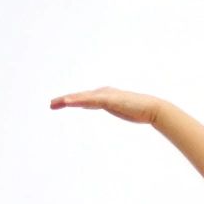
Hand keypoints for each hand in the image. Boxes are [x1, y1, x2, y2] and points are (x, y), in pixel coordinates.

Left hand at [49, 86, 164, 124]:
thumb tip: (113, 107)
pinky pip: (88, 99)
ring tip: (54, 103)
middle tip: (51, 104)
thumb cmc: (140, 111)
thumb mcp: (123, 110)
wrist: (152, 108)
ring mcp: (104, 95)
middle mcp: (102, 93)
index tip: (61, 104)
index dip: (72, 100)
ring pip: (81, 97)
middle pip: (79, 97)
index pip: (85, 98)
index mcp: (105, 96)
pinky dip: (77, 100)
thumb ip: (116, 107)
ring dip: (67, 99)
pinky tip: (67, 102)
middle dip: (64, 100)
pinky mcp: (107, 99)